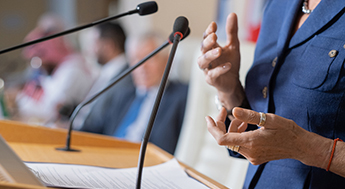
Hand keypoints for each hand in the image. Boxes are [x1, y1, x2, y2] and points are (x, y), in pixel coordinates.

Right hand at [198, 13, 240, 94]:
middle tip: (214, 36)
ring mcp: (207, 69)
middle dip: (207, 42)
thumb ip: (232, 31)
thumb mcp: (233, 45)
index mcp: (210, 48)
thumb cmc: (230, 63)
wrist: (233, 82)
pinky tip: (228, 65)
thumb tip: (232, 15)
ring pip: (202, 62)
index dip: (208, 31)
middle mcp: (207, 58)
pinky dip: (219, 69)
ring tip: (219, 51)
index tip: (214, 25)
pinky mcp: (211, 79)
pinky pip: (212, 74)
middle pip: (202, 49)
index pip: (206, 38)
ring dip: (210, 56)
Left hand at [205, 107, 330, 166]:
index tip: (209, 117)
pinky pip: (240, 145)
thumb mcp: (270, 119)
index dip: (212, 128)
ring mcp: (252, 157)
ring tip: (242, 120)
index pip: (221, 138)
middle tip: (224, 111)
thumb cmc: (288, 131)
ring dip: (232, 129)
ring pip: (232, 142)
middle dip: (222, 124)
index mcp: (251, 142)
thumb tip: (234, 110)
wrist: (301, 146)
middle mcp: (249, 152)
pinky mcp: (255, 158)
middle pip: (225, 139)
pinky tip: (246, 127)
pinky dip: (239, 135)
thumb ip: (250, 116)